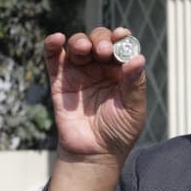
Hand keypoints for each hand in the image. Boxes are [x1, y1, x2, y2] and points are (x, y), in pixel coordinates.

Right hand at [44, 26, 147, 159]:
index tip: (122, 35)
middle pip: (99, 40)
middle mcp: (100, 67)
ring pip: (77, 45)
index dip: (121, 37)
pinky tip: (57, 39)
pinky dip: (53, 45)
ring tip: (85, 48)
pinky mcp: (60, 81)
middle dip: (101, 39)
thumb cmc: (118, 132)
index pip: (121, 46)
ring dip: (81, 40)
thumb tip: (138, 57)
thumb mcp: (134, 109)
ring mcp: (79, 72)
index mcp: (121, 71)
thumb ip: (135, 83)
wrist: (94, 154)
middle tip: (104, 50)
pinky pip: (53, 58)